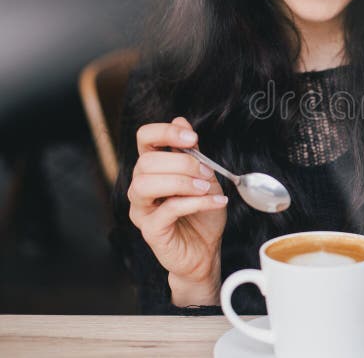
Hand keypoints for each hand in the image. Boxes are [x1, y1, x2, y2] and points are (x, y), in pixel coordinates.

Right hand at [128, 117, 227, 305]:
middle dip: (181, 162)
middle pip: (146, 161)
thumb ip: (192, 153)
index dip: (164, 132)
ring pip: (146, 184)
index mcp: (154, 169)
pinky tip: (215, 202)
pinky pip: (167, 210)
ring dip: (181, 181)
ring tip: (205, 187)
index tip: (192, 137)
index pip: (144, 138)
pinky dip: (195, 202)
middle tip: (206, 171)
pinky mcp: (151, 230)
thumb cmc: (202, 215)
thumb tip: (181, 121)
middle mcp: (141, 187)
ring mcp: (143, 209)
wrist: (206, 250)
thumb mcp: (204, 178)